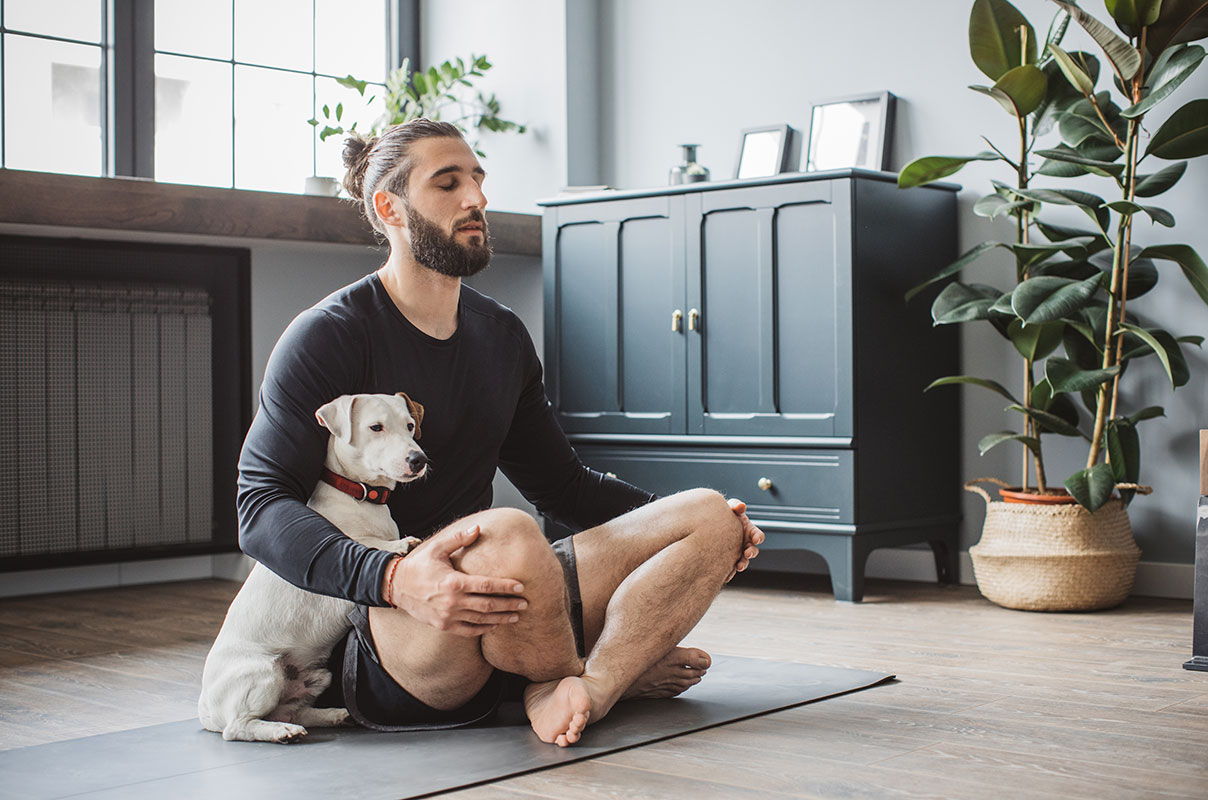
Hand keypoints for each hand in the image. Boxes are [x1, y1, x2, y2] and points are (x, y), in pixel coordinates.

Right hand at [385, 524, 527, 636]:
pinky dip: (484, 629)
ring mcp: (448, 616)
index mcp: (453, 583)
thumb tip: (477, 528)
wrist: (396, 586)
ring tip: (516, 616)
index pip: (486, 586)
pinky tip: (496, 625)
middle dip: (509, 605)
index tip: (521, 587)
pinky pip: (469, 630)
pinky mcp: (444, 625)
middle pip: (488, 606)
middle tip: (525, 604)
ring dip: (501, 619)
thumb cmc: (419, 566)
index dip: (506, 587)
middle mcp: (452, 602)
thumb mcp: (436, 548)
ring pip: (481, 621)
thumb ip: (458, 539)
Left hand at [725, 499, 763, 582]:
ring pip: (744, 561)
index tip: (756, 539)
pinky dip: (730, 572)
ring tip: (738, 566)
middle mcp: (746, 543)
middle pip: (753, 550)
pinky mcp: (729, 559)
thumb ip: (736, 506)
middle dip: (751, 552)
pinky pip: (731, 568)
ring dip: (743, 564)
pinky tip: (726, 575)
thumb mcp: (731, 508)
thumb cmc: (726, 514)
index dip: (758, 537)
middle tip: (747, 554)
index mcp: (749, 531)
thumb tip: (741, 506)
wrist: (712, 523)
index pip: (758, 535)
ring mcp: (738, 552)